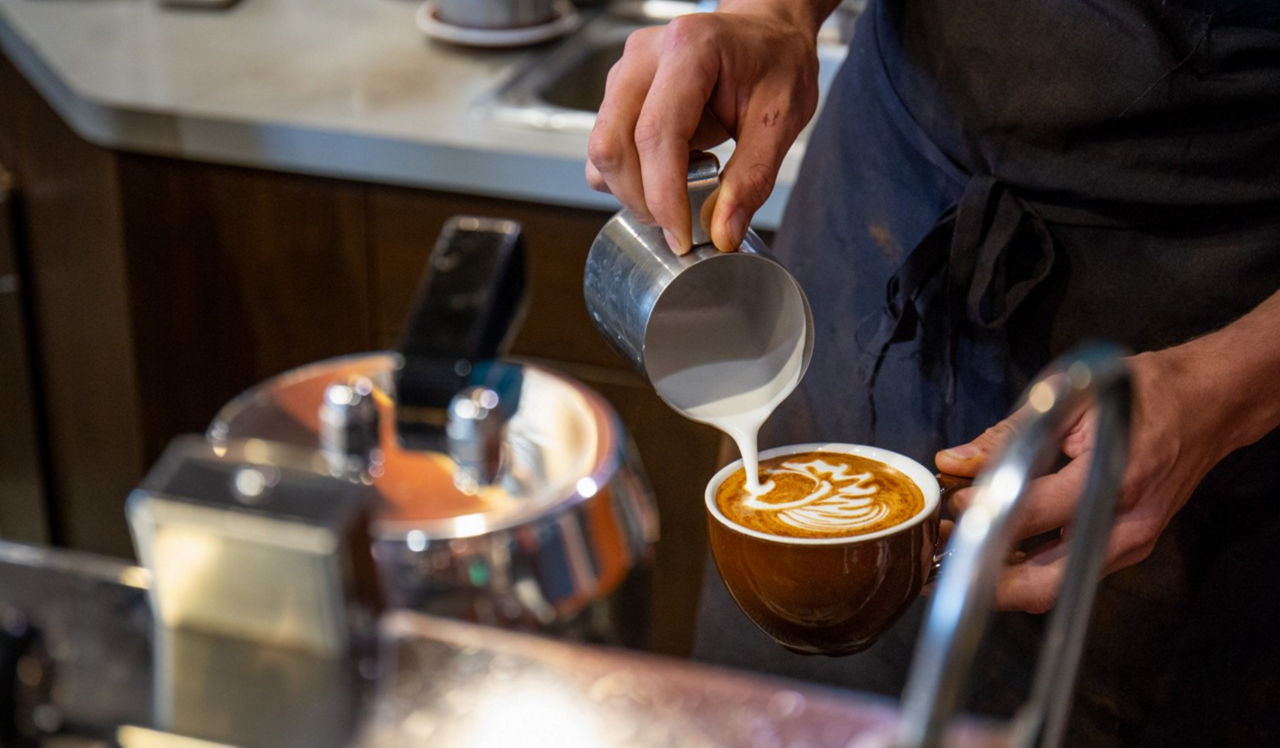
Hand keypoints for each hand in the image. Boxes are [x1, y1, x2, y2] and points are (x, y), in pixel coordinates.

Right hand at [586, 2, 826, 252]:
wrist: (766, 35)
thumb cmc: (776, 63)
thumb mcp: (782, 119)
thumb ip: (753, 178)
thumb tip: (722, 233)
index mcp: (690, 49)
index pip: (656, 133)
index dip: (663, 194)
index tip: (681, 236)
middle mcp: (645, 57)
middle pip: (612, 145)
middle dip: (641, 200)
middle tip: (680, 225)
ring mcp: (625, 74)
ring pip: (603, 151)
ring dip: (632, 191)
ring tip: (678, 196)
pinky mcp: (619, 94)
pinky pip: (606, 149)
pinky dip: (629, 178)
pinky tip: (667, 174)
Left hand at [934, 347, 1244, 613]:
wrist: (1210, 403)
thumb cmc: (1141, 391)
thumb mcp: (1070, 396)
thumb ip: (1009, 434)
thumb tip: (953, 461)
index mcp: (1112, 476)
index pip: (1031, 514)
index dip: (982, 517)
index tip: (950, 508)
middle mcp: (1127, 522)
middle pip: (1045, 582)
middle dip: (986, 581)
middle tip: (942, 564)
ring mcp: (1134, 542)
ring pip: (1057, 587)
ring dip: (1004, 580)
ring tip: (961, 556)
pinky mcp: (1133, 548)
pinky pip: (1074, 573)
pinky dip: (1032, 570)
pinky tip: (1000, 549)